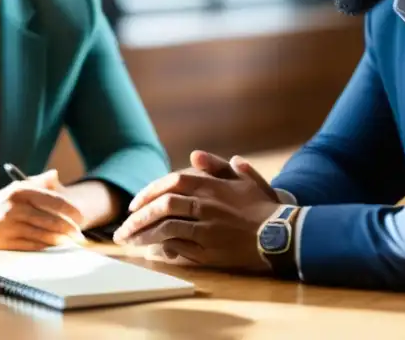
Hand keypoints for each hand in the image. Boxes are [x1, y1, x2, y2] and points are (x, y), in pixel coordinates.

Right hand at [0, 169, 85, 250]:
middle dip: (69, 229)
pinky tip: (55, 245)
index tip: (80, 216)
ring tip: (71, 241)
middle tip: (80, 234)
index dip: (70, 210)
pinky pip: (32, 245)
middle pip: (50, 221)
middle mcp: (16, 208)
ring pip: (43, 235)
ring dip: (60, 239)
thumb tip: (55, 174)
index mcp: (22, 192)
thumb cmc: (1, 200)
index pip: (53, 201)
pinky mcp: (7, 241)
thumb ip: (39, 182)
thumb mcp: (18, 187)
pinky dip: (46, 246)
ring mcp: (11, 226)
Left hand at [112, 151, 280, 270]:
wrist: (281, 235)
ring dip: (143, 234)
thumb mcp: (244, 179)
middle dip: (138, 216)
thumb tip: (195, 155)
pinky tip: (151, 250)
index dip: (149, 191)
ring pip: (166, 227)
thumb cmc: (262, 207)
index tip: (134, 204)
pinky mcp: (209, 250)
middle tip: (122, 227)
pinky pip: (179, 246)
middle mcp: (205, 204)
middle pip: (162, 205)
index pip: (171, 182)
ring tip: (128, 241)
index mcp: (210, 185)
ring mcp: (206, 228)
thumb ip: (218, 166)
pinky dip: (162, 247)